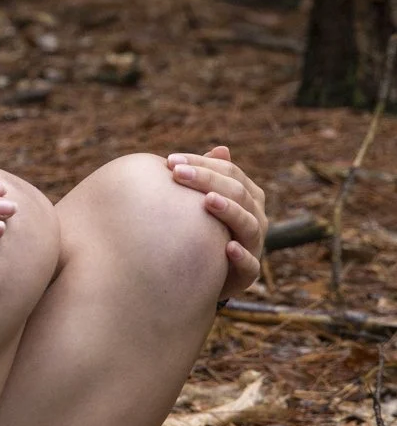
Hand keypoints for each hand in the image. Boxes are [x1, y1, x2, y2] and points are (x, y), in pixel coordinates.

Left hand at [166, 144, 265, 298]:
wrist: (205, 276)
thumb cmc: (204, 232)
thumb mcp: (205, 204)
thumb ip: (211, 179)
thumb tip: (221, 149)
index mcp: (248, 197)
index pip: (231, 173)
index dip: (202, 164)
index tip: (170, 160)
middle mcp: (256, 219)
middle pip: (238, 193)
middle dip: (208, 180)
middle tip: (177, 173)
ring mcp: (254, 246)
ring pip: (249, 225)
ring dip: (229, 211)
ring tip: (208, 200)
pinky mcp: (248, 274)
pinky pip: (251, 266)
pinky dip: (241, 256)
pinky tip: (228, 247)